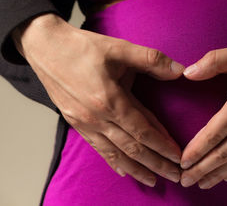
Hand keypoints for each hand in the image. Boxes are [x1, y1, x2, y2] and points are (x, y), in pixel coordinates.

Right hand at [12, 13, 184, 186]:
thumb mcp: (119, 48)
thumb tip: (179, 71)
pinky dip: (113, 162)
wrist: (45, 48)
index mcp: (110, 99)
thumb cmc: (82, 47)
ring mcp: (84, 123)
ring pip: (116, 153)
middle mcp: (97, 117)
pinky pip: (98, 149)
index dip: (163, 145)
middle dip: (156, 163)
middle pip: (132, 148)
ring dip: (137, 169)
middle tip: (175, 176)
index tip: (179, 156)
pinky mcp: (75, 124)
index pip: (143, 130)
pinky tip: (124, 171)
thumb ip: (151, 59)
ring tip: (154, 180)